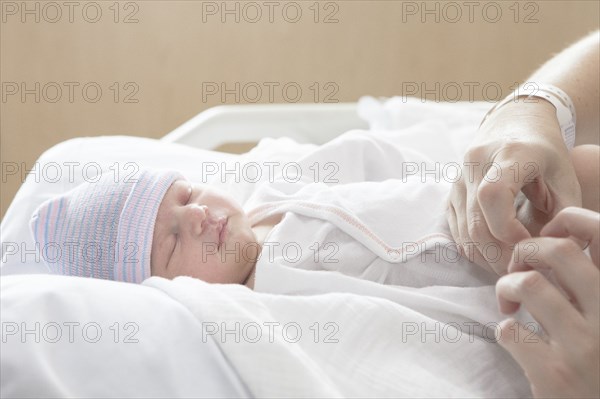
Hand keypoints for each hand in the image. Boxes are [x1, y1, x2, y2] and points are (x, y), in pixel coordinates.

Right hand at [447, 99, 581, 274]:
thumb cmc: (545, 152)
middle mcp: (475, 163)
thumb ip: (564, 214)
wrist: (513, 123)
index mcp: (508, 154)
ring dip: (486, 256)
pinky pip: (456, 229)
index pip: (493, 196)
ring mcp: (457, 178)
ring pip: (462, 230)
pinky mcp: (450, 192)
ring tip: (509, 265)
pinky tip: (493, 254)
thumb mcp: (566, 178)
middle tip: (521, 268)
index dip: (509, 230)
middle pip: (476, 222)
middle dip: (499, 254)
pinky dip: (473, 248)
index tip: (530, 245)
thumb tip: (553, 249)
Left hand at [496, 207, 598, 397]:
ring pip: (528, 284)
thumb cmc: (598, 358)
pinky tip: (516, 340)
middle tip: (518, 269)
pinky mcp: (556, 374)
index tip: (549, 236)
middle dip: (525, 251)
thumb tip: (556, 239)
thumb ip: (590, 284)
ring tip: (510, 304)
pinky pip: (510, 330)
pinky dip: (504, 329)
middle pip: (557, 249)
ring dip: (506, 288)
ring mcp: (584, 345)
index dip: (568, 221)